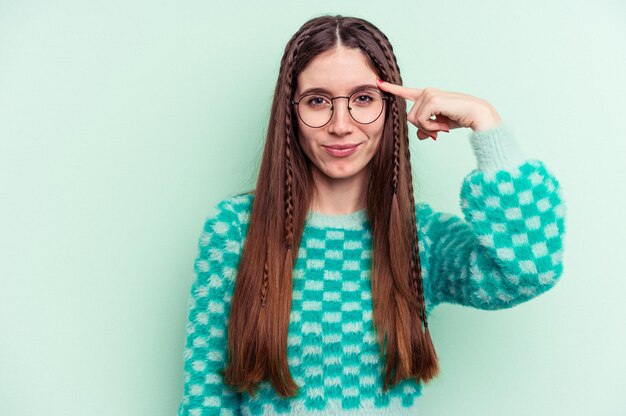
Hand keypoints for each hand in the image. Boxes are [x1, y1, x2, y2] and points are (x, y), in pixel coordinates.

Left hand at [377, 80, 501, 140]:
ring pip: (414, 120)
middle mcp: (426, 92)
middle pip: (409, 118)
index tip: (378, 82)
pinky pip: (421, 121)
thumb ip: (428, 129)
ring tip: (442, 125)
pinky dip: (432, 126)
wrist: (477, 114)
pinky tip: (443, 123)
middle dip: (423, 127)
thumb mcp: (440, 125)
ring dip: (428, 127)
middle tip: (438, 128)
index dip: (392, 88)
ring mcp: (428, 94)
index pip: (406, 92)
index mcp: (427, 96)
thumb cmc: (461, 118)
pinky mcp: (431, 99)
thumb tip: (420, 136)